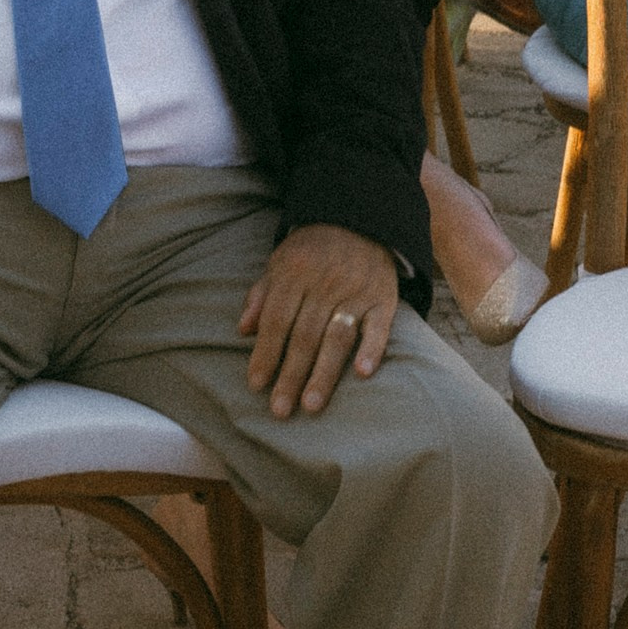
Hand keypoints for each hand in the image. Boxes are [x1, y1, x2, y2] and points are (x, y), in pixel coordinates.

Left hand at [238, 224, 399, 418]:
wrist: (361, 218)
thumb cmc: (312, 249)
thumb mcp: (279, 261)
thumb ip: (261, 295)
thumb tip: (244, 330)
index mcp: (294, 273)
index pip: (276, 320)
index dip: (265, 353)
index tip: (256, 385)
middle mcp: (324, 283)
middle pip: (304, 336)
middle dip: (291, 375)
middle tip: (280, 410)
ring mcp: (356, 292)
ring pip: (337, 338)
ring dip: (324, 374)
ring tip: (311, 405)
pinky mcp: (384, 298)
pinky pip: (379, 327)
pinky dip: (372, 349)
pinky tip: (362, 373)